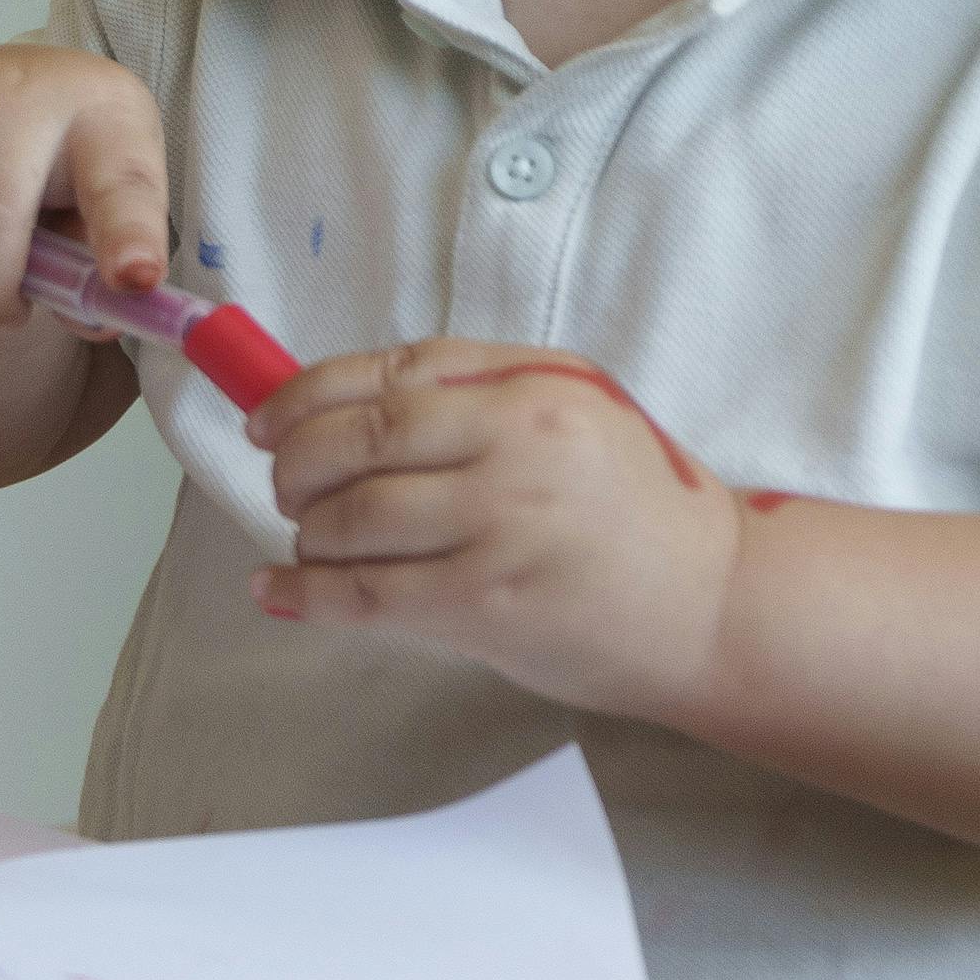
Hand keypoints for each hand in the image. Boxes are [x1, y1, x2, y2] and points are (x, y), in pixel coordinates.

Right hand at [0, 46, 174, 326]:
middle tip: (1, 309)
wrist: (5, 95)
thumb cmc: (62, 165)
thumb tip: (88, 323)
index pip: (121, 181)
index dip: (127, 235)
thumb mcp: (102, 209)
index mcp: (104, 116)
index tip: (134, 280)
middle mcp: (17, 90)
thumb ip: (98, 274)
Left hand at [250, 340, 744, 714]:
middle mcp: (516, 446)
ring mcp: (501, 526)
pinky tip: (277, 590)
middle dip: (295, 468)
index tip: (265, 423)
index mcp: (532, 387)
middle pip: (354, 443)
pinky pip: (367, 594)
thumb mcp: (570, 413)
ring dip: (310, 534)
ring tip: (315, 541)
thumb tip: (332, 407)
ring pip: (352, 520)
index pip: (386, 377)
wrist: (714, 601)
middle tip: (288, 490)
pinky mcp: (488, 602)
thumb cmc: (631, 504)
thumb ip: (469, 398)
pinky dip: (306, 594)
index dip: (303, 398)